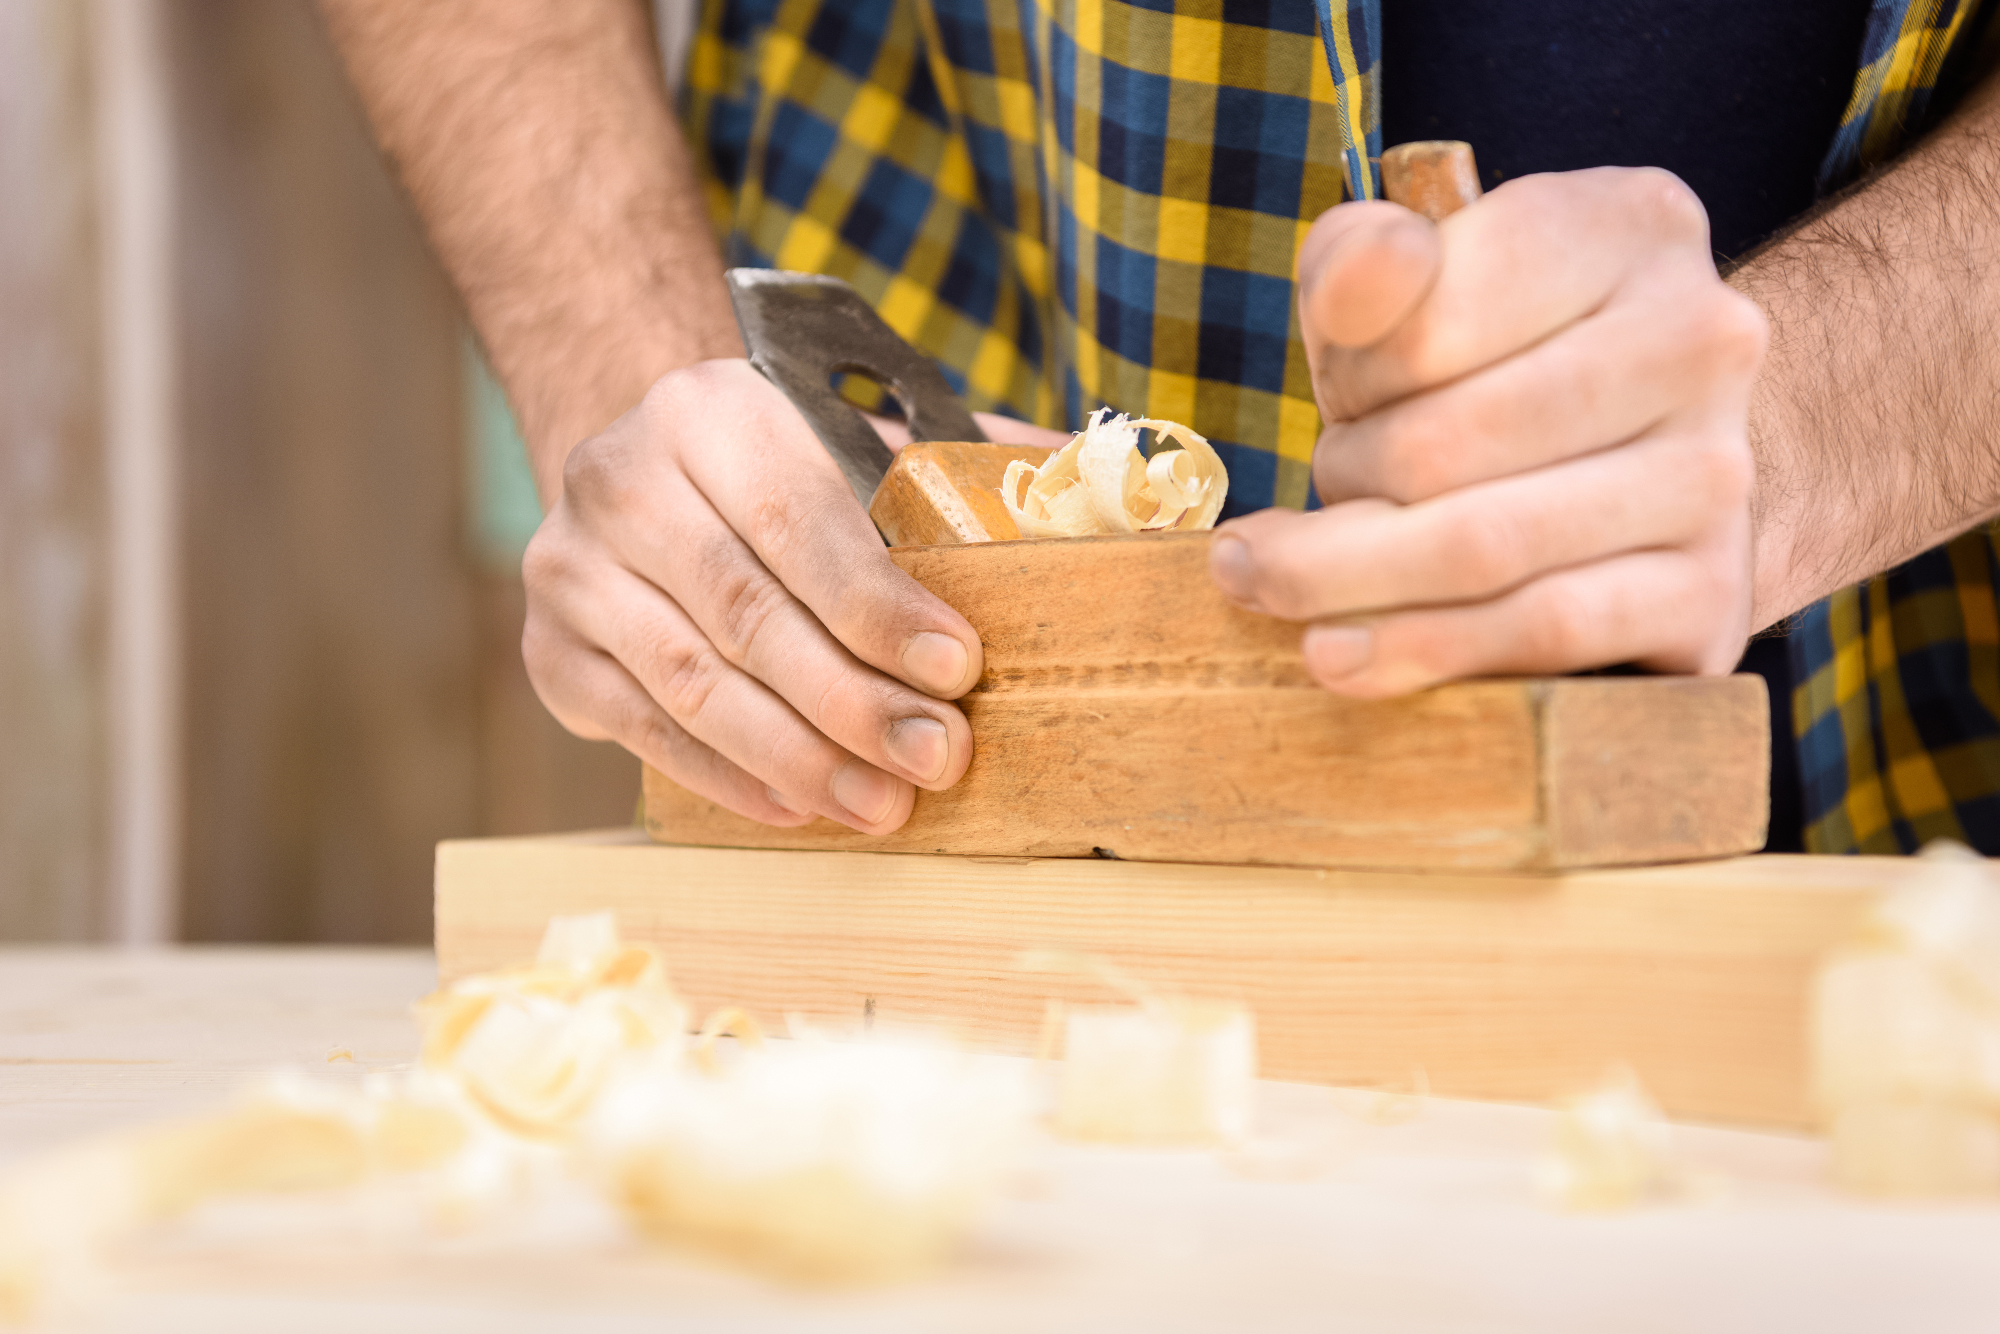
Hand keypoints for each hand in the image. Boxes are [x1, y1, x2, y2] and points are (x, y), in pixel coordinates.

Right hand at [522, 359, 995, 832]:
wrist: (643, 477)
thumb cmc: (781, 470)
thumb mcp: (856, 433)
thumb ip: (958, 460)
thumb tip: (1082, 484)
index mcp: (708, 411)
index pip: (799, 521)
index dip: (879, 605)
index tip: (958, 668)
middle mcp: (618, 479)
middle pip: (747, 612)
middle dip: (853, 700)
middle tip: (939, 758)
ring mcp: (569, 568)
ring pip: (693, 682)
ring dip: (798, 758)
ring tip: (883, 804)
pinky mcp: (550, 651)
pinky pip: (647, 730)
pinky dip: (729, 777)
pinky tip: (802, 806)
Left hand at [1209, 167, 1767, 695]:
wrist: (1652, 472)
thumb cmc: (1497, 368)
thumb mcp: (1417, 288)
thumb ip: (1360, 264)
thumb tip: (1364, 271)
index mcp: (1631, 224)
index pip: (1431, 314)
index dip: (1350, 375)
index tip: (1334, 400)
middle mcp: (1701, 339)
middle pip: (1442, 446)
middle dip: (1339, 487)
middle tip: (1288, 515)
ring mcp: (1717, 474)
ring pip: (1483, 548)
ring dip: (1347, 578)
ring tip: (1275, 586)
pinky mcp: (1711, 595)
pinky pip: (1540, 633)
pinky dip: (1420, 649)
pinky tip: (1341, 658)